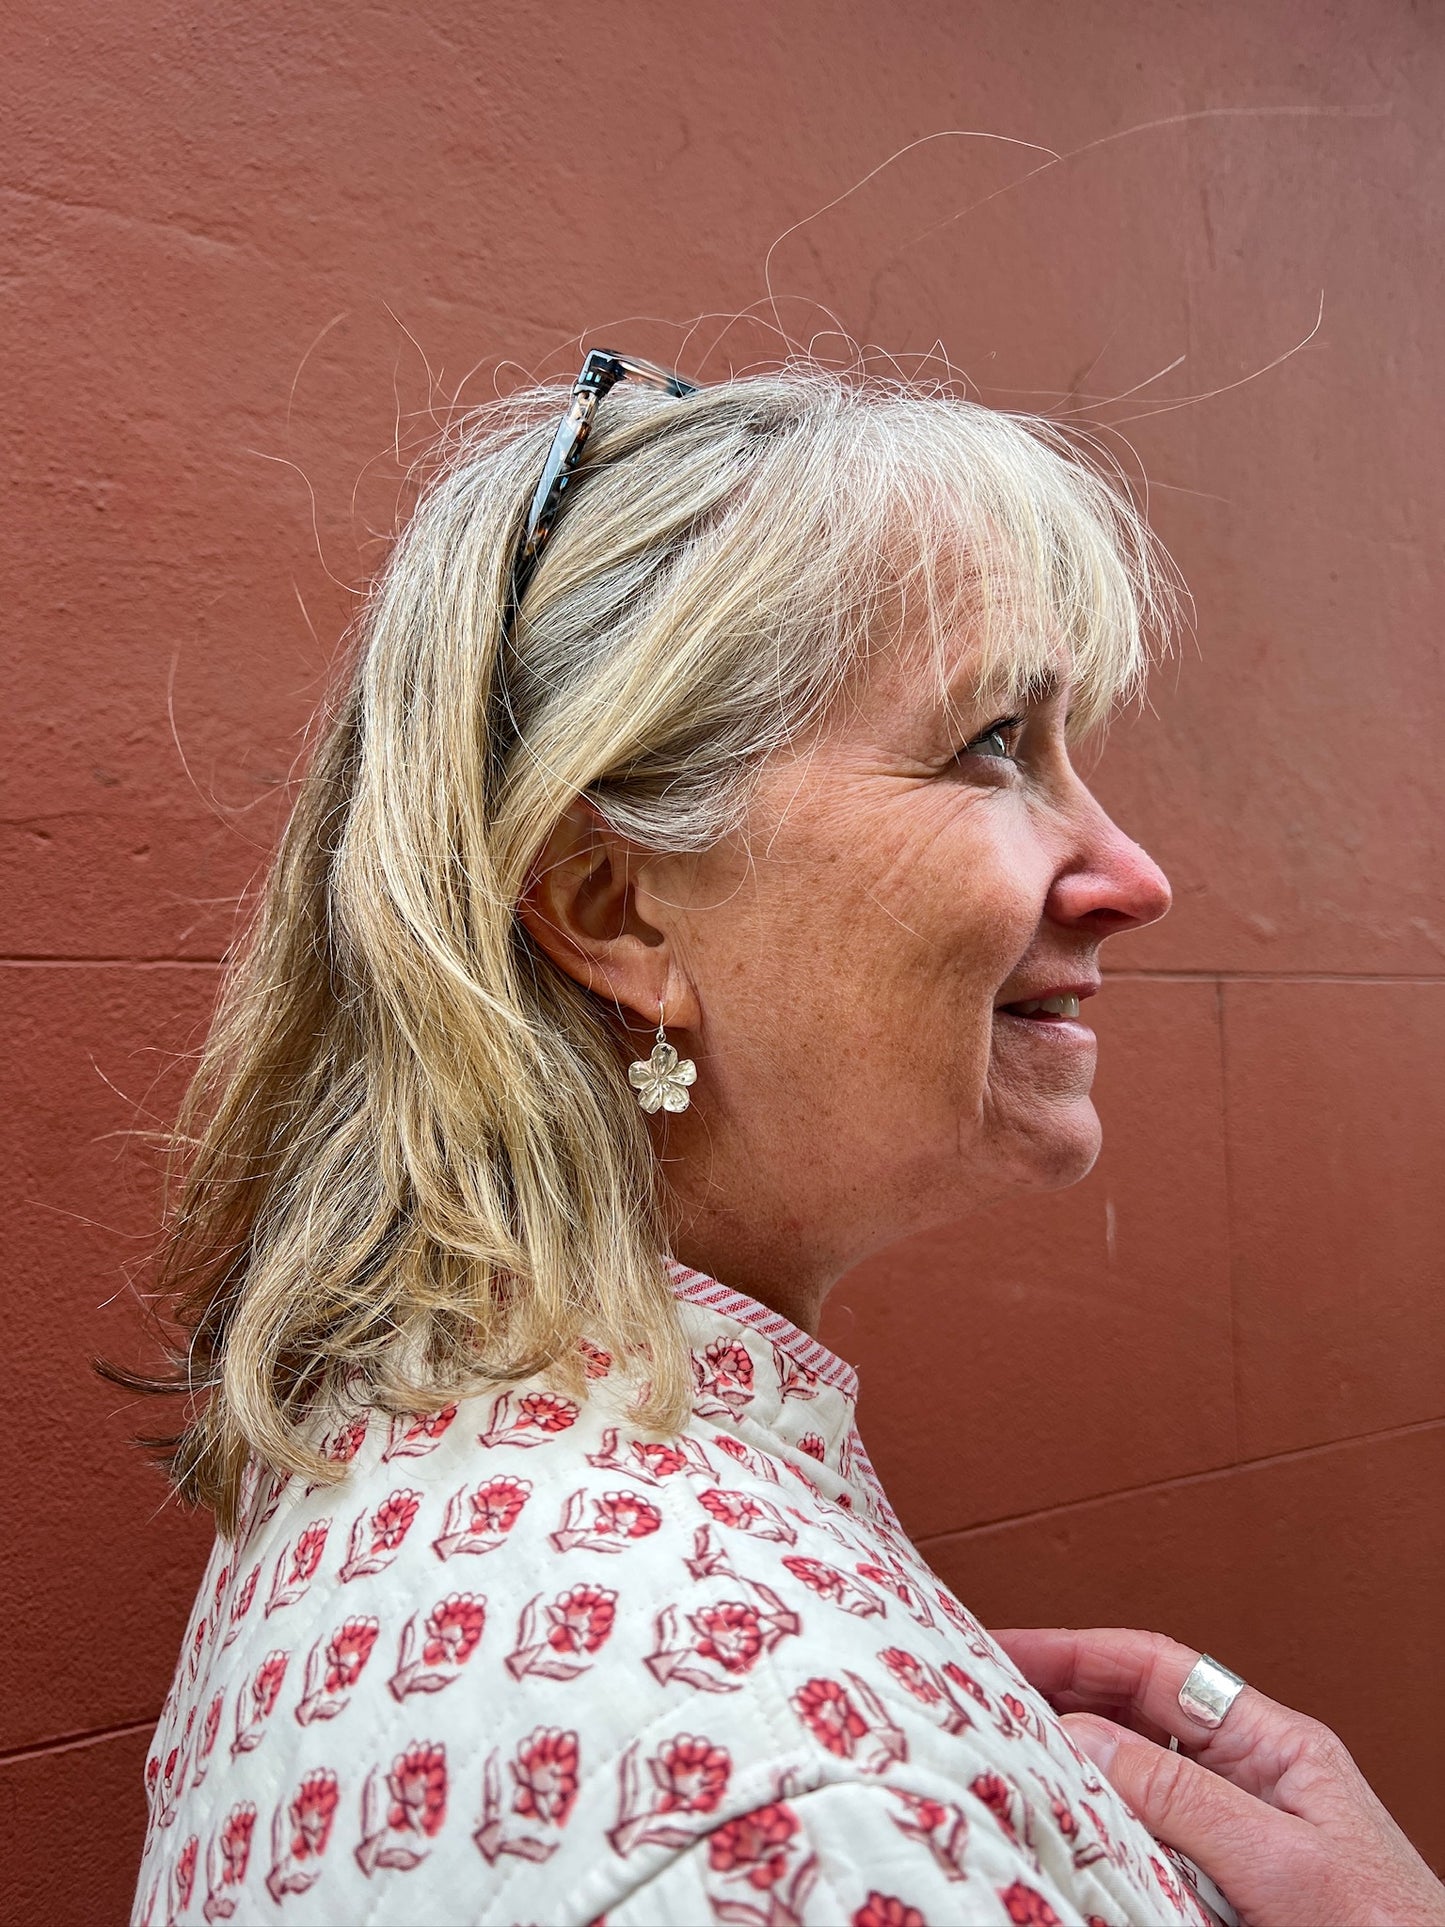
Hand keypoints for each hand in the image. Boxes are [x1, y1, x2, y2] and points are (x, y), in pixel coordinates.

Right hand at [991, 1626, 1444, 1926]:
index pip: (1156, 1669)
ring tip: (1006, 1759)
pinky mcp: (1223, 1892)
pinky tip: (1062, 1834)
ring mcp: (1237, 1836)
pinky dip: (1095, 1830)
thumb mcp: (1284, 1864)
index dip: (1074, 1650)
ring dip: (1071, 1765)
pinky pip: (1143, 1842)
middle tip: (979, 1696)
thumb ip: (1184, 1799)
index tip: (1002, 1647)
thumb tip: (1083, 1735)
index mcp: (1276, 1747)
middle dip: (1058, 1695)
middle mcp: (1252, 1781)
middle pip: (1135, 1713)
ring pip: (1132, 1778)